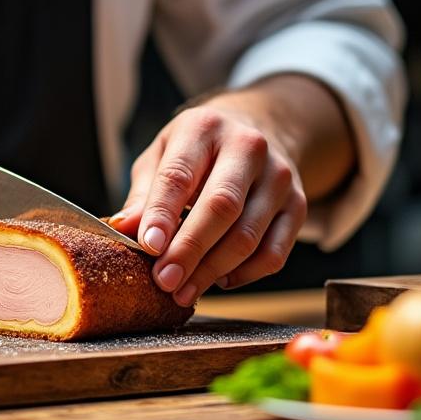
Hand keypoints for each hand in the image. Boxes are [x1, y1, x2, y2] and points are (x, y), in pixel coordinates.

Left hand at [109, 101, 306, 306]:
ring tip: (184, 291)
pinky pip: (274, 253)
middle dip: (190, 250)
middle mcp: (249, 147)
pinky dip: (246, 275)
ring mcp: (279, 177)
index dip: (162, 214)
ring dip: (213, 270)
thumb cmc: (197, 151)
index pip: (180, 175)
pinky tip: (220, 280)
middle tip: (165, 281)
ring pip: (248, 235)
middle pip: (221, 207)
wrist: (255, 132)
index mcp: (204, 128)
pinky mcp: (298, 205)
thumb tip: (123, 229)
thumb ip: (144, 194)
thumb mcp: (162, 157)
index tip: (148, 247)